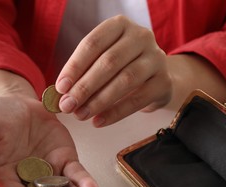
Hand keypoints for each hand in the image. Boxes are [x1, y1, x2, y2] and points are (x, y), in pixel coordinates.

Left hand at [56, 15, 171, 126]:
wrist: (156, 77)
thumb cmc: (122, 66)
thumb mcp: (103, 60)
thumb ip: (84, 72)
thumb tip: (61, 94)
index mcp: (120, 26)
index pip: (93, 43)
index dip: (74, 66)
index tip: (60, 87)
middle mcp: (141, 37)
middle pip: (109, 62)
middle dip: (85, 86)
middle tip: (68, 105)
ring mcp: (156, 58)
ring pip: (125, 80)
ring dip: (99, 101)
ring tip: (81, 115)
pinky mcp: (164, 81)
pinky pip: (138, 99)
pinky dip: (116, 112)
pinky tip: (99, 121)